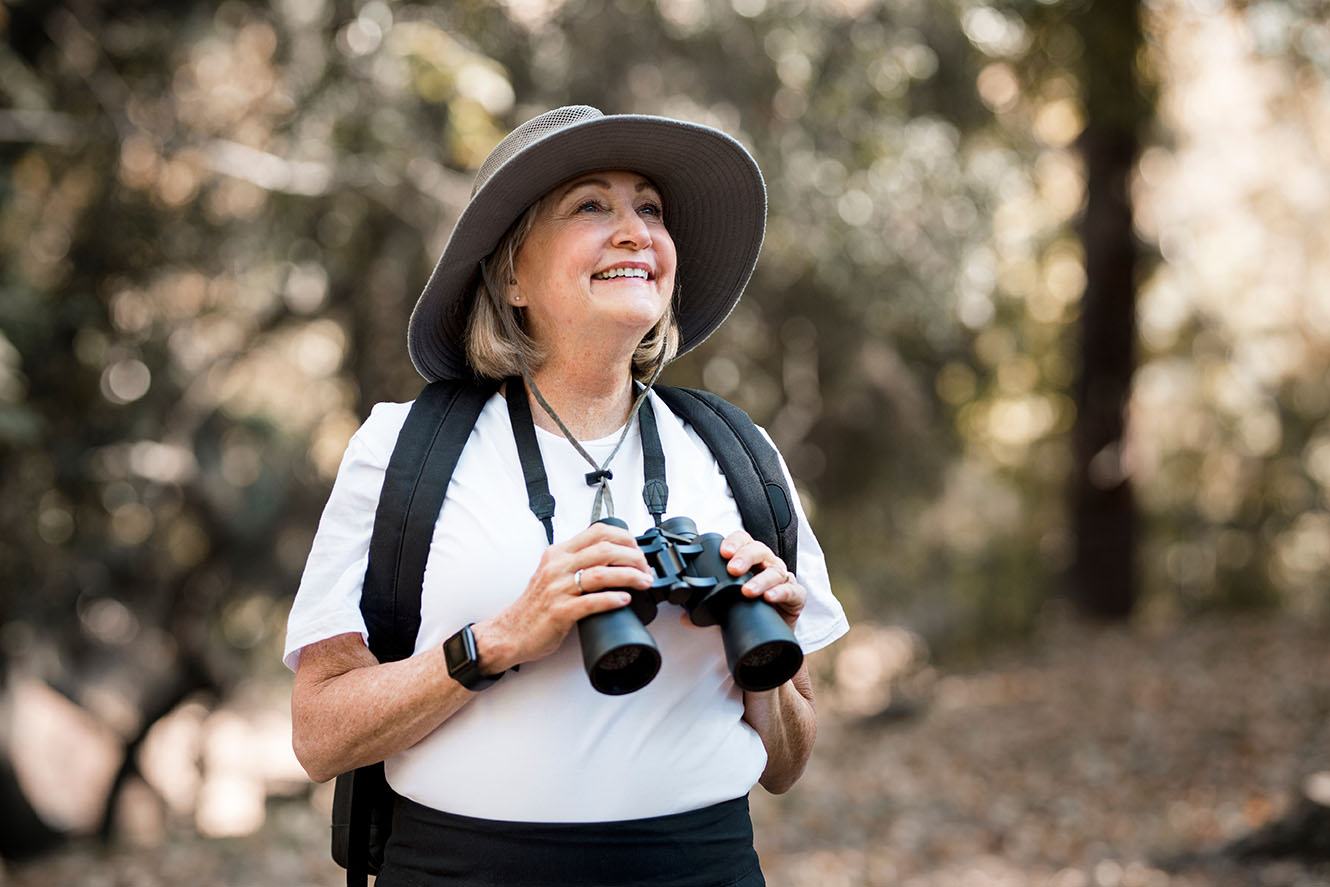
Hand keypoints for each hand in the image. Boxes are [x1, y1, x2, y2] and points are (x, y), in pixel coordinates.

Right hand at [476, 522, 651, 670]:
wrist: (511, 632)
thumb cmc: (536, 606)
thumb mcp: (553, 574)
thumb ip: (576, 562)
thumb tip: (612, 558)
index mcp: (559, 553)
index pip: (598, 532)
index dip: (625, 538)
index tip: (639, 550)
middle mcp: (557, 567)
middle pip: (605, 550)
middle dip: (633, 558)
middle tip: (646, 569)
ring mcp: (557, 589)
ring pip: (601, 574)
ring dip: (629, 577)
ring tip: (644, 582)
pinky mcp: (559, 612)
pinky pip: (591, 602)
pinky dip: (612, 599)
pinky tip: (625, 600)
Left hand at [719, 530, 804, 627]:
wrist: (771, 634)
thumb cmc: (750, 609)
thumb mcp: (728, 604)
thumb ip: (711, 603)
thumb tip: (687, 614)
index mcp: (751, 560)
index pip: (743, 541)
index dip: (734, 543)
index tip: (723, 552)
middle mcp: (768, 564)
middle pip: (759, 550)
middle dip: (746, 557)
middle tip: (732, 569)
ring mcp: (783, 579)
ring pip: (775, 571)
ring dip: (760, 579)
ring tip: (747, 590)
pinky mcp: (796, 596)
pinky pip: (793, 591)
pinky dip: (781, 592)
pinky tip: (769, 597)